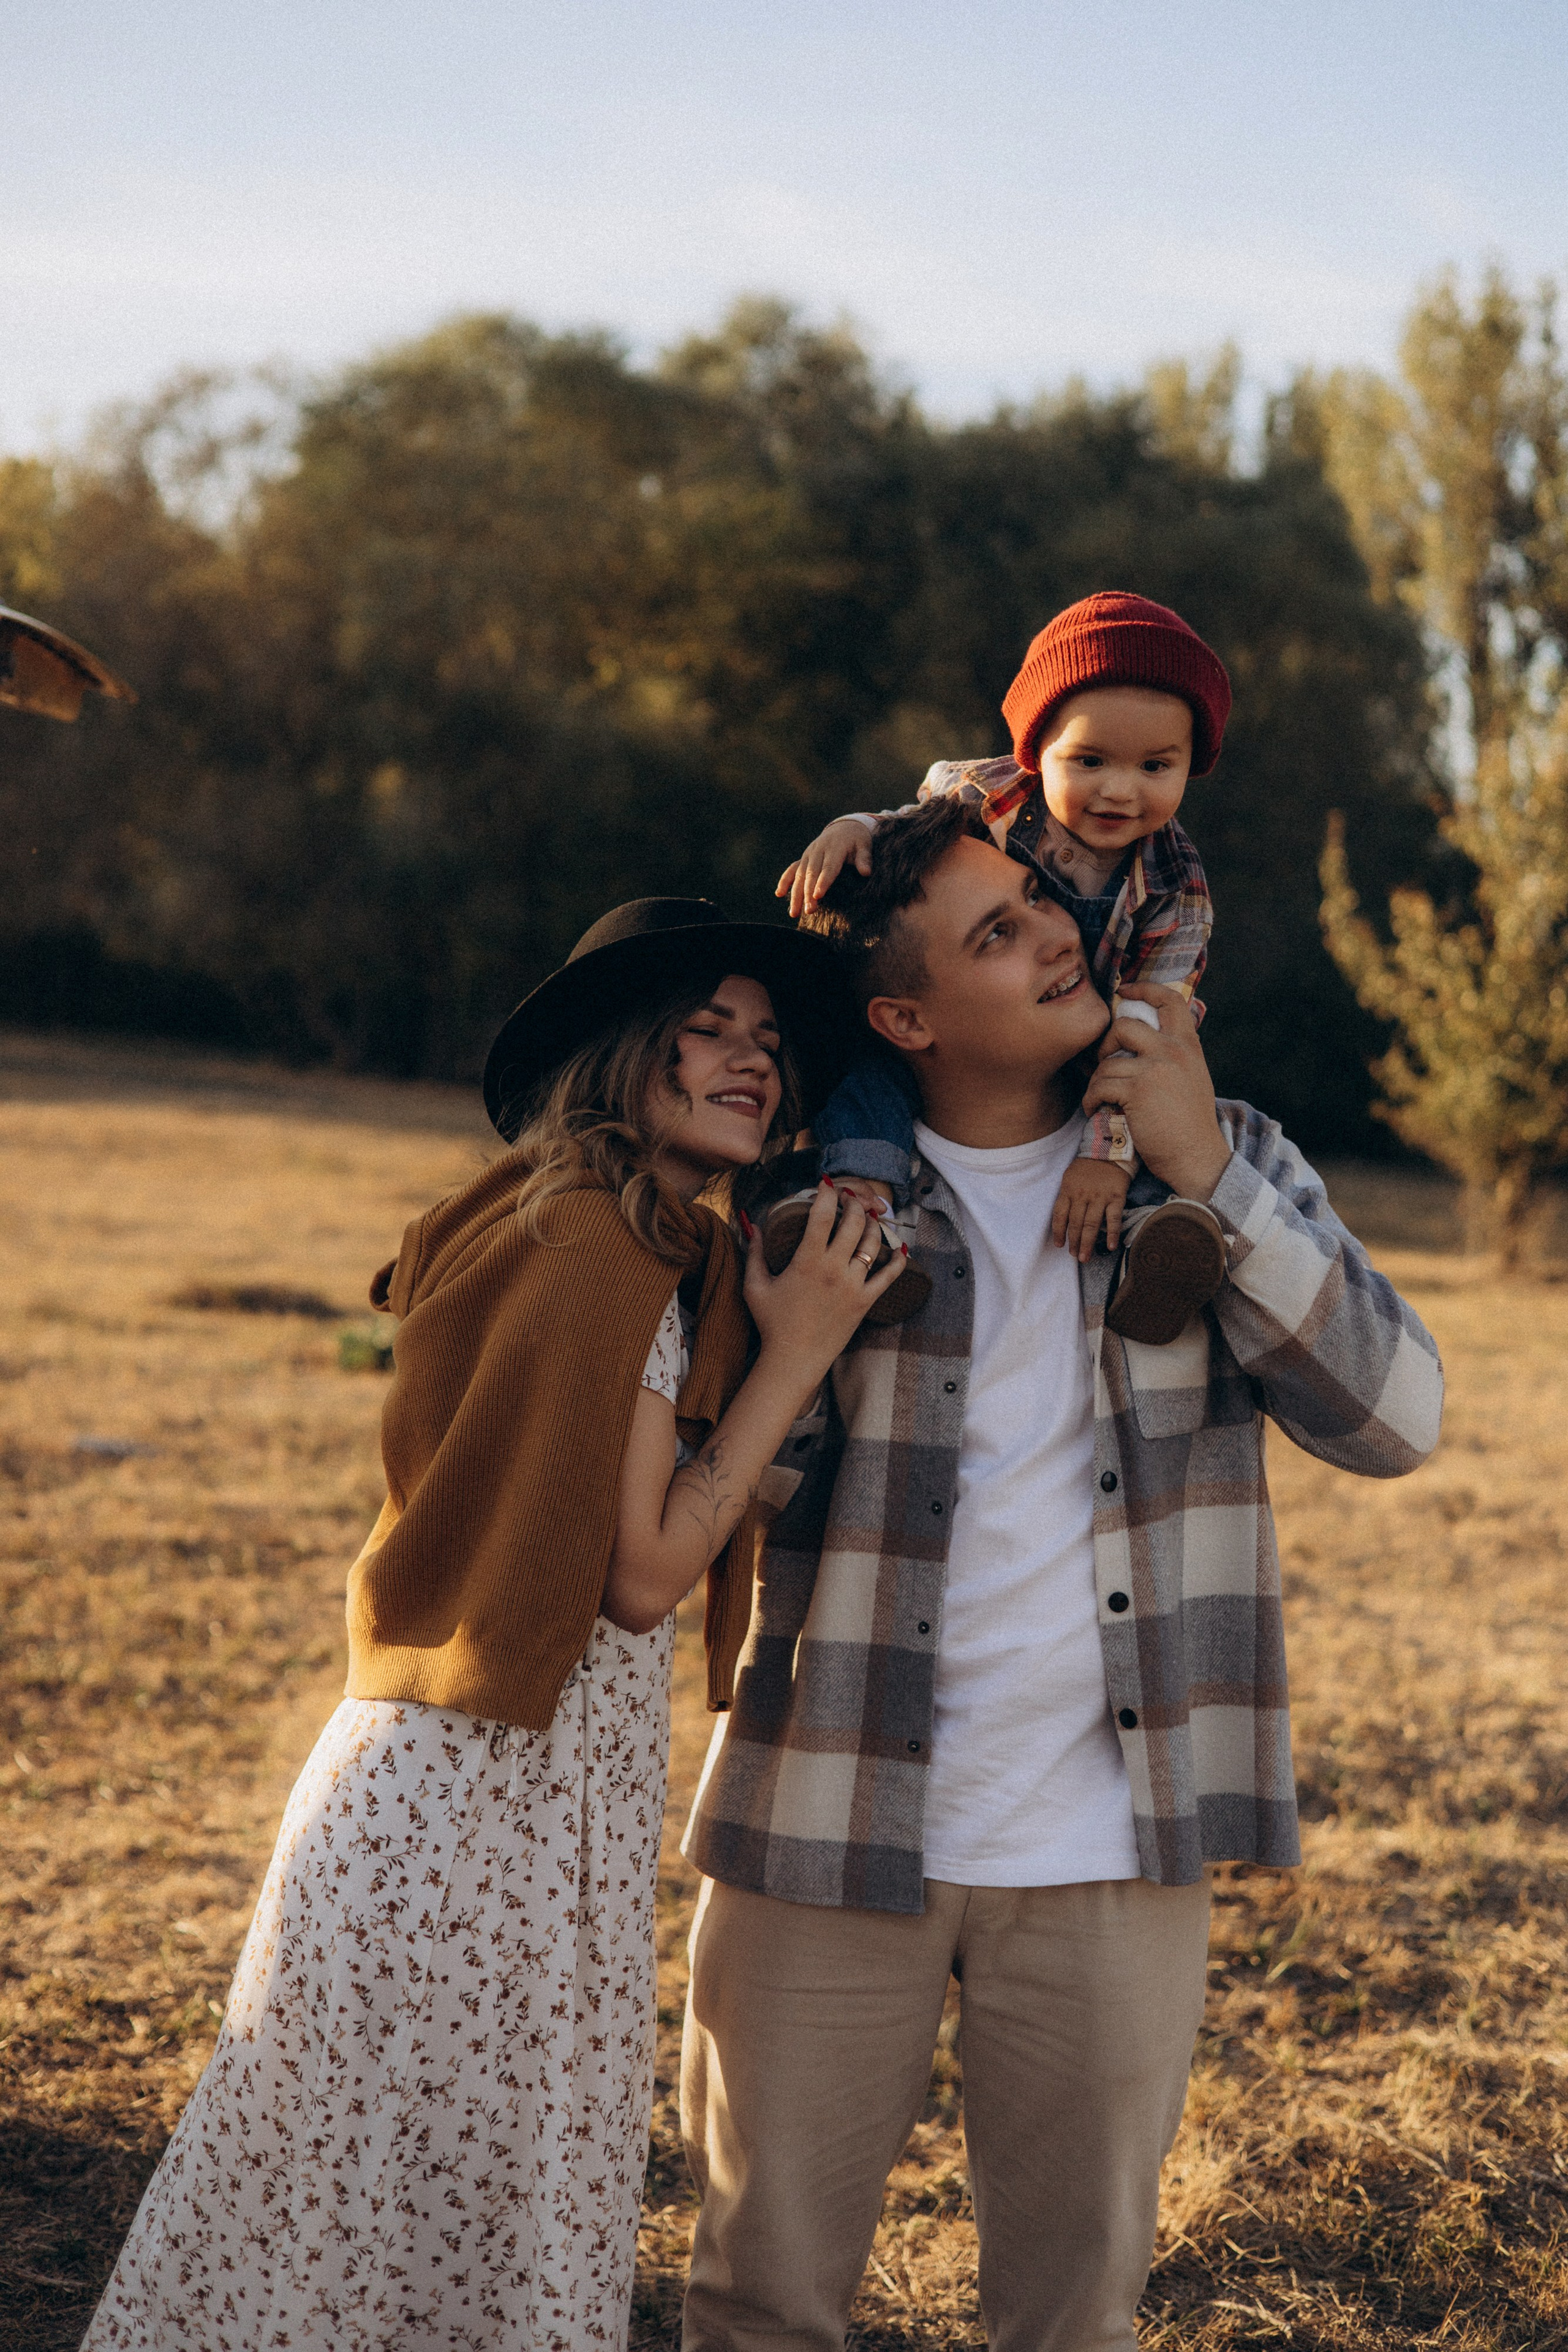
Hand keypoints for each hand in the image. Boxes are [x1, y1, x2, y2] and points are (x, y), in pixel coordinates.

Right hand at [743, 1179, 904, 1383]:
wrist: (794, 1359)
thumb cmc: (772, 1323)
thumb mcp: (755, 1285)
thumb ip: (753, 1252)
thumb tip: (752, 1224)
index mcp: (807, 1260)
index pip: (823, 1214)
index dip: (827, 1193)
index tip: (826, 1184)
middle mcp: (834, 1268)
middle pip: (853, 1222)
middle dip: (853, 1202)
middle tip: (849, 1197)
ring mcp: (853, 1285)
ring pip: (873, 1243)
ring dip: (872, 1224)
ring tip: (867, 1218)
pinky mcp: (865, 1302)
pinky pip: (889, 1276)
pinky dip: (898, 1260)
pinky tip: (900, 1249)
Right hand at [776, 818, 873, 920]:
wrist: (844, 827)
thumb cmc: (857, 840)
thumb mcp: (864, 845)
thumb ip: (864, 858)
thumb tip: (866, 872)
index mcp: (835, 847)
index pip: (828, 867)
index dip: (823, 882)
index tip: (818, 896)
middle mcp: (818, 850)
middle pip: (812, 874)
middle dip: (808, 893)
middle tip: (809, 911)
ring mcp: (809, 854)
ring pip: (800, 875)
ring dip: (796, 894)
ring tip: (794, 913)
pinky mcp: (804, 858)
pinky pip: (792, 869)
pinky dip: (785, 881)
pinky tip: (779, 894)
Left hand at [1050, 1159, 1132, 1262]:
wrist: (1108, 1152)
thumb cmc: (1086, 1168)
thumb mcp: (1069, 1178)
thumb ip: (1067, 1197)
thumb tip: (1064, 1219)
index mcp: (1068, 1190)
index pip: (1060, 1215)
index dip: (1059, 1232)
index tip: (1059, 1245)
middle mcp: (1082, 1196)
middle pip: (1076, 1223)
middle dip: (1074, 1242)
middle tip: (1075, 1256)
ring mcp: (1099, 1197)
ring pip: (1092, 1224)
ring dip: (1088, 1243)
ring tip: (1085, 1257)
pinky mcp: (1116, 1197)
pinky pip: (1113, 1219)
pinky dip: (1112, 1233)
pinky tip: (1111, 1247)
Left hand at [1080, 984, 1230, 1201]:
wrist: (1196, 1156)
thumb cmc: (1190, 1123)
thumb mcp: (1192, 1076)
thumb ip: (1174, 1054)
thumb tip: (1146, 1038)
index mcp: (1188, 1045)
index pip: (1169, 1000)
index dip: (1143, 989)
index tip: (1123, 991)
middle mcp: (1173, 1051)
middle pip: (1124, 1025)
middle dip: (1105, 1044)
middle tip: (1104, 1064)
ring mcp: (1155, 1069)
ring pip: (1107, 1062)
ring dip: (1096, 1081)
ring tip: (1100, 1097)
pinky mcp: (1137, 1091)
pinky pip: (1100, 1085)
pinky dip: (1092, 1099)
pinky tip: (1095, 1109)